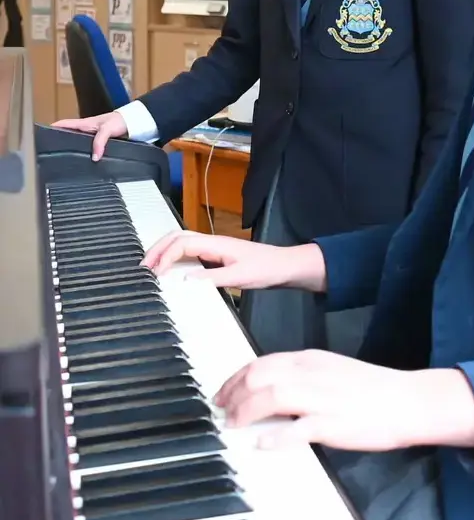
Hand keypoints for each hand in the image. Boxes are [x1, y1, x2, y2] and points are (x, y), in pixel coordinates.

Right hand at [51, 111, 127, 159]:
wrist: (133, 123)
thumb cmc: (119, 121)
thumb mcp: (107, 130)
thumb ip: (100, 142)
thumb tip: (94, 157)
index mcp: (85, 124)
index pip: (65, 124)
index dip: (54, 127)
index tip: (43, 132)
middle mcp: (87, 129)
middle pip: (69, 134)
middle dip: (61, 140)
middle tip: (51, 149)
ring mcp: (93, 136)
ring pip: (79, 142)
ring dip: (74, 148)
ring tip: (65, 157)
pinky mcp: (100, 142)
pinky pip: (89, 148)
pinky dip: (86, 152)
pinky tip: (84, 159)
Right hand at [142, 230, 325, 291]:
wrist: (286, 267)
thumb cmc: (267, 269)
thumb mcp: (240, 277)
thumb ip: (212, 279)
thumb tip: (184, 282)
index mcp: (215, 243)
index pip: (181, 243)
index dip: (164, 257)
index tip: (155, 276)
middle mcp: (211, 242)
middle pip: (176, 237)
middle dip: (156, 249)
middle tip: (141, 268)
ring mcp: (214, 248)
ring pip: (181, 243)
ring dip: (163, 252)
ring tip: (150, 269)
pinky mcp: (217, 257)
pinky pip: (189, 253)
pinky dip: (174, 259)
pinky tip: (171, 272)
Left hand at [215, 351, 473, 451]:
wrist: (406, 400)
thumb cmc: (370, 388)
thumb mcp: (329, 370)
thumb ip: (299, 376)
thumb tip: (269, 388)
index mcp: (309, 360)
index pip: (261, 362)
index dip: (235, 377)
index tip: (223, 391)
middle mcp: (311, 374)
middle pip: (259, 375)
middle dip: (233, 393)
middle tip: (221, 409)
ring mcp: (321, 398)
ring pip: (271, 396)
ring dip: (245, 411)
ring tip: (233, 424)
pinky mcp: (333, 423)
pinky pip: (298, 429)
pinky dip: (275, 436)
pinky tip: (262, 443)